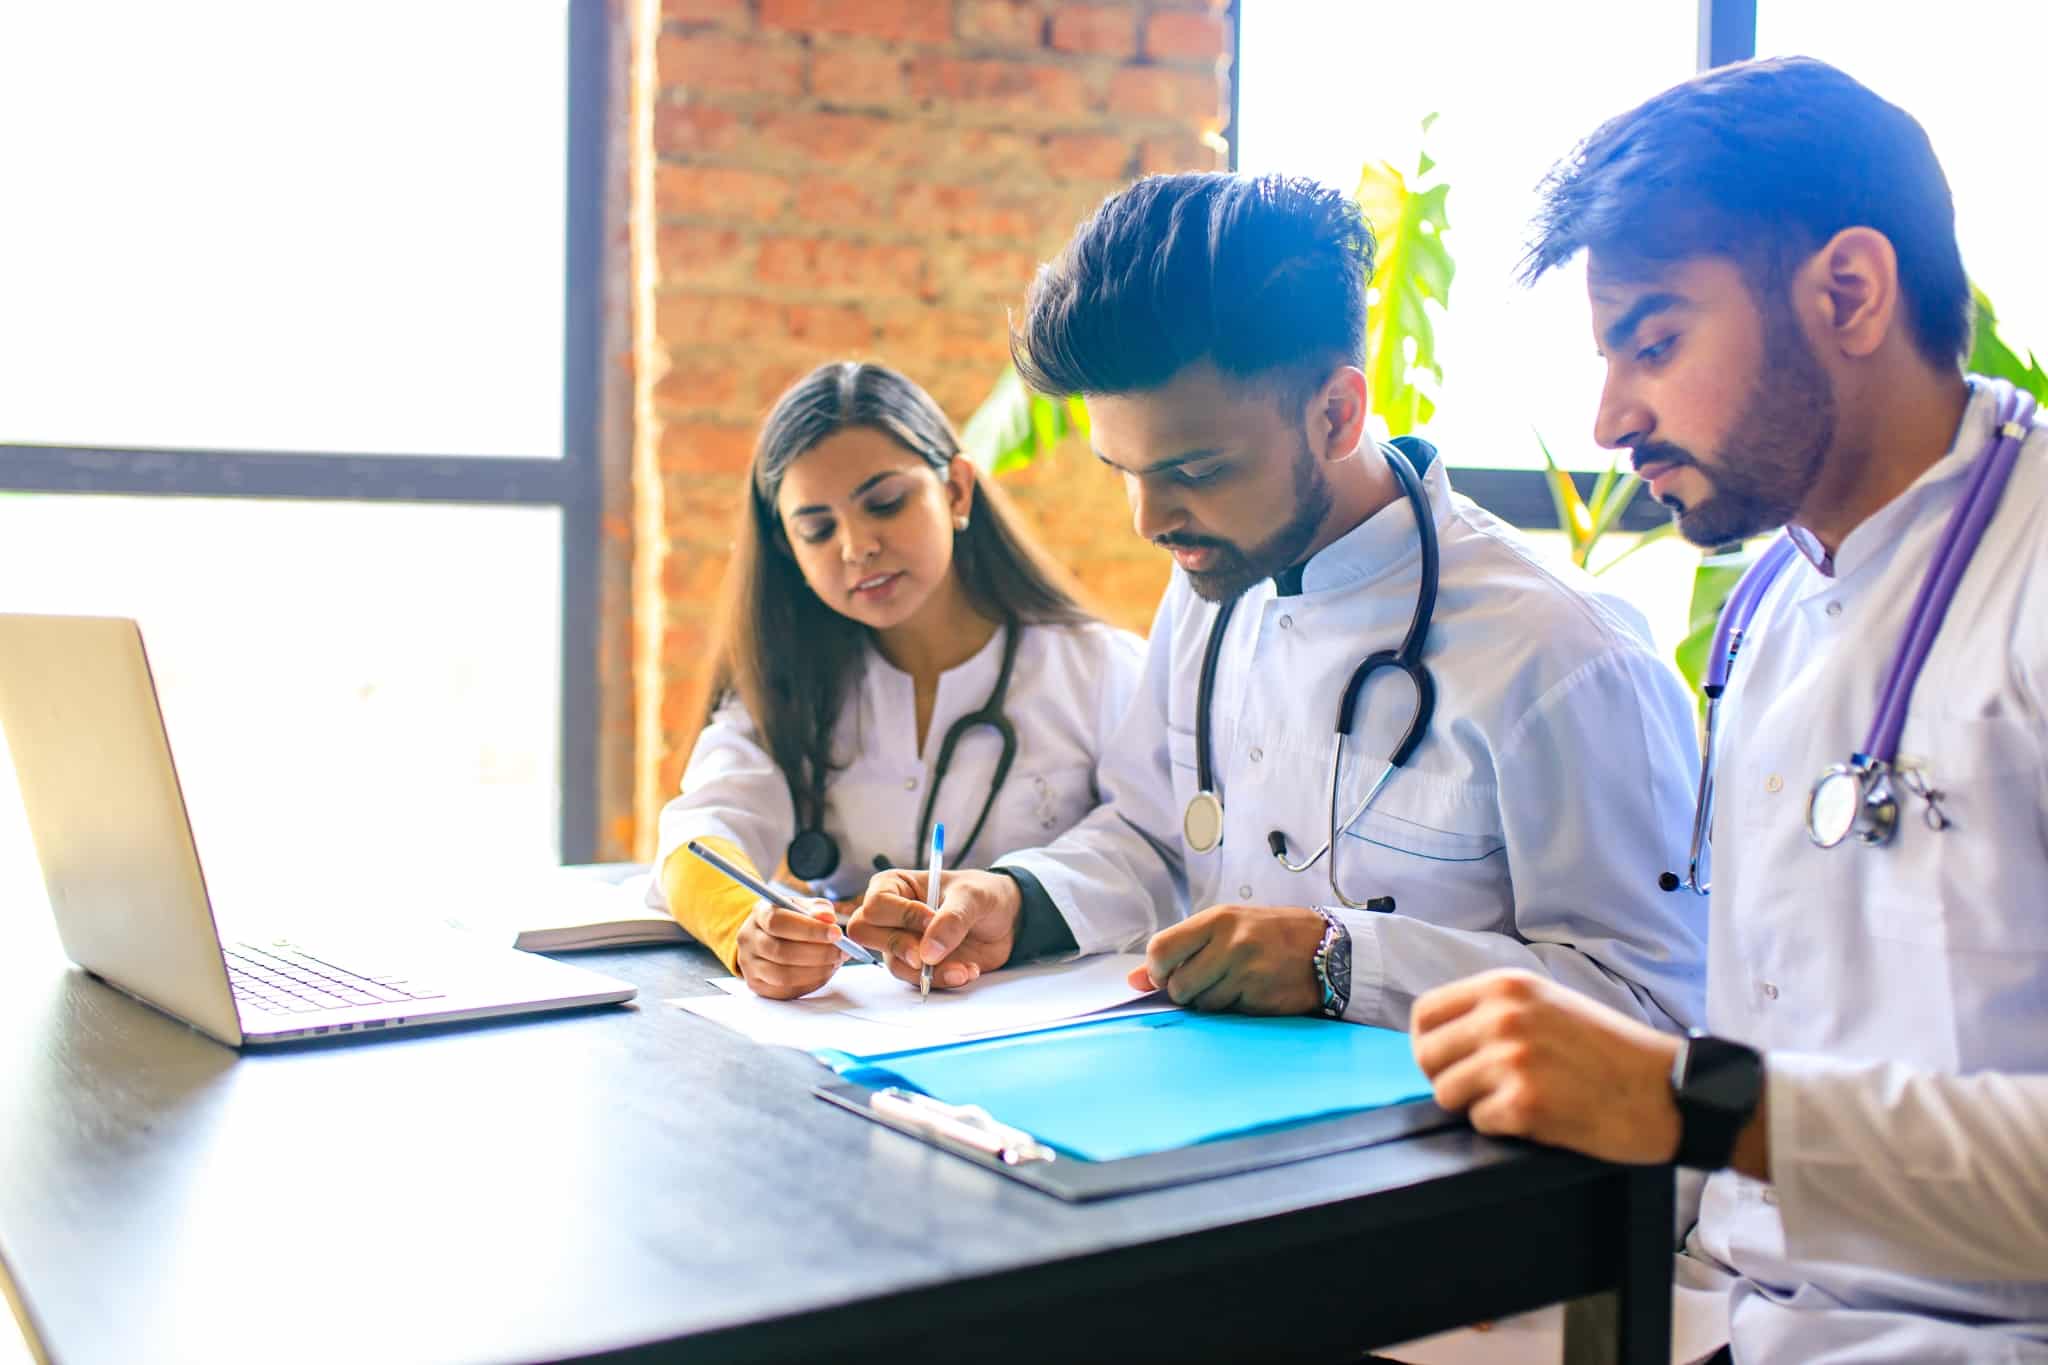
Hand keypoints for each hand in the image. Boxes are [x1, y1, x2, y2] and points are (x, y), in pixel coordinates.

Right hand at [734, 897, 842, 1000]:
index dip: (809, 930)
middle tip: (841, 951)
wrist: (770, 937)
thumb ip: (818, 909)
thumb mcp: (804, 907)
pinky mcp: (757, 985)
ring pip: (782, 975)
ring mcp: (749, 964)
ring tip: (834, 962)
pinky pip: (784, 990)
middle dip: (818, 953)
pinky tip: (823, 972)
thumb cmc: (792, 920)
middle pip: (781, 951)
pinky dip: (809, 983)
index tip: (836, 933)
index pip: (778, 922)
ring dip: (815, 971)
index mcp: (759, 913)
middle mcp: (748, 939)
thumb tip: (828, 919)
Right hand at [847, 868, 1019, 990]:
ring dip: (929, 971)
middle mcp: (891, 916)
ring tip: (964, 967)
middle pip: (866, 935)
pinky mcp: (918, 965)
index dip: (901, 915)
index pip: (876, 905)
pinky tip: (967, 970)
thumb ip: (951, 920)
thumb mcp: (972, 897)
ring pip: (894, 963)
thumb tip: (928, 954)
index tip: (931, 919)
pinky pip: (917, 979)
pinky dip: (942, 980)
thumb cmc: (982, 894)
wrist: (1007, 920)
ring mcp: (902, 942)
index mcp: (894, 886)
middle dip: (899, 947)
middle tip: (927, 956)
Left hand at [1127, 904, 1323, 1014]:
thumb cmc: (1269, 935)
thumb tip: (1132, 980)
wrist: (1327, 948)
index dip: (1157, 971)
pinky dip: (1234, 1009)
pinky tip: (1252, 992)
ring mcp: (1247, 972)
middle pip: (1178, 986)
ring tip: (1235, 983)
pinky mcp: (1262, 997)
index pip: (1161, 949)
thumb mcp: (1225, 929)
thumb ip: (1180, 950)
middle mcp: (1231, 943)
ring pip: (1202, 1005)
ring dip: (1212, 1002)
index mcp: (1217, 920)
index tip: (1168, 975)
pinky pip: (1228, 1014)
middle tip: (1207, 981)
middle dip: (1186, 992)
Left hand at [1409, 969, 1681, 1163]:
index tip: (1447, 1061)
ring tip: (1520, 1100)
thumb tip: (1440, 1036)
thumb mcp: (1548, 1005)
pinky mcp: (1524, 1103)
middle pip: (1427, 1057)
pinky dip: (1505, 1128)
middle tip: (1487, 1089)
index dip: (1430, 1044)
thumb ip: (1495, 1012)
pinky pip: (1480, 1123)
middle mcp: (1503, 1016)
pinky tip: (1540, 1116)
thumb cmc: (1612, 1052)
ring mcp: (1512, 1059)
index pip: (1425, 1014)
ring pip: (1447, 1093)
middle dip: (1450, 1078)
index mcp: (1506, 986)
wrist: (1668, 1090)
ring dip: (1477, 1105)